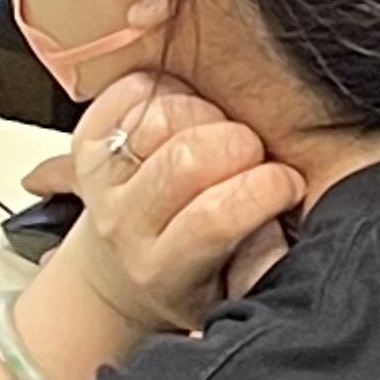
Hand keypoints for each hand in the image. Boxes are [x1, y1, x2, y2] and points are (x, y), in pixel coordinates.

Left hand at [18, 72, 305, 379]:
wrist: (120, 270)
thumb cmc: (187, 277)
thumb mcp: (233, 288)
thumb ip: (265, 255)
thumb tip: (291, 213)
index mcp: (164, 268)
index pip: (215, 217)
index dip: (267, 188)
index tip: (289, 182)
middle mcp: (123, 224)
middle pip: (186, 158)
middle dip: (241, 143)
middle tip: (254, 156)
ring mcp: (101, 180)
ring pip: (161, 116)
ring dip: (207, 114)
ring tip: (220, 135)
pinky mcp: (88, 141)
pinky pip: (131, 91)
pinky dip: (169, 90)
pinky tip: (188, 116)